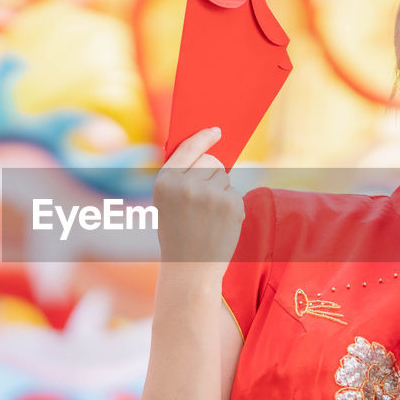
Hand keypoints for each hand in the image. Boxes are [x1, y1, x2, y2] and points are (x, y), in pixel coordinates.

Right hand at [154, 127, 244, 265]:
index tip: (216, 130)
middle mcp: (186, 184)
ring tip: (208, 216)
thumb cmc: (178, 234)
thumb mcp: (167, 203)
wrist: (190, 268)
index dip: (204, 137)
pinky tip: (219, 224)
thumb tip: (208, 152)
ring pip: (224, 177)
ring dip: (221, 191)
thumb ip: (180, 178)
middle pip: (211, 161)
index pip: (188, 148)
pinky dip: (231, 207)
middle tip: (204, 198)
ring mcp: (210, 194)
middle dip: (212, 173)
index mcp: (165, 181)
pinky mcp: (230, 205)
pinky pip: (235, 194)